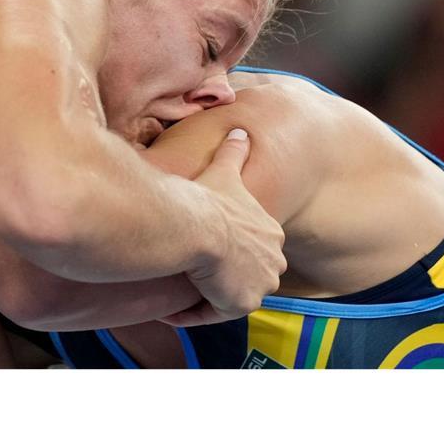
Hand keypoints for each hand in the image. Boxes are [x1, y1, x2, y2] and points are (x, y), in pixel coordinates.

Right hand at [161, 128, 286, 326]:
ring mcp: (260, 285)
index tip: (202, 250)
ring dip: (205, 295)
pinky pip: (213, 314)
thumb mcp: (224, 170)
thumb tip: (240, 129)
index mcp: (272, 233)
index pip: (251, 249)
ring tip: (176, 290)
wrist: (195, 223)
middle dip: (220, 277)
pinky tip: (169, 310)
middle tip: (189, 272)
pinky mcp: (241, 304)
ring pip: (229, 295)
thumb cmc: (208, 197)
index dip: (226, 251)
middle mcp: (274, 262)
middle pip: (244, 275)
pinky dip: (192, 313)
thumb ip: (234, 152)